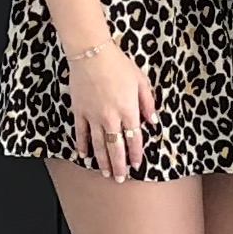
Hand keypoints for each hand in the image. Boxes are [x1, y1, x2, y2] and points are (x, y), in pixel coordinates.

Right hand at [68, 43, 157, 181]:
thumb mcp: (140, 80)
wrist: (92, 54)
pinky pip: (81, 133)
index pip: (134, 138)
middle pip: (116, 147)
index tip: (137, 165)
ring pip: (99, 145)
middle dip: (120, 165)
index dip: (136, 153)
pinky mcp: (79, 112)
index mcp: (128, 110)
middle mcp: (111, 118)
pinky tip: (84, 155)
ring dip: (103, 161)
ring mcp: (93, 116)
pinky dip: (82, 146)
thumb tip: (153, 121)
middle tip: (121, 179)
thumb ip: (147, 102)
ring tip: (106, 173)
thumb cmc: (119, 65)